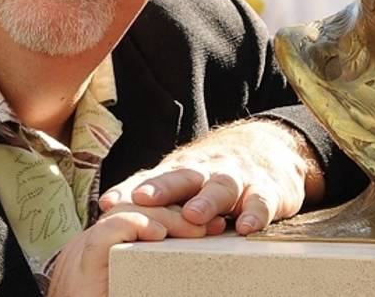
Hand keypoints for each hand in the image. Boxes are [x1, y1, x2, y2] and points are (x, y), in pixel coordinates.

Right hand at [46, 205, 224, 296]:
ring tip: (197, 228)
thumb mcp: (137, 289)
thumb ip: (158, 280)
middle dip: (177, 212)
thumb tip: (191, 278)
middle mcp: (92, 245)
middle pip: (136, 209)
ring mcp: (84, 251)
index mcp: (106, 253)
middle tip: (212, 224)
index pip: (140, 217)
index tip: (209, 228)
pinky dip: (136, 227)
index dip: (176, 217)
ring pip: (124, 213)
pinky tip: (160, 234)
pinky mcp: (82, 262)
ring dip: (166, 217)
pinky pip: (109, 232)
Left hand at [98, 121, 322, 234]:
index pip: (151, 179)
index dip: (129, 190)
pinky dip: (255, 213)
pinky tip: (247, 227)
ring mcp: (236, 179)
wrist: (268, 147)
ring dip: (207, 199)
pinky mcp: (266, 190)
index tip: (110, 203)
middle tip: (144, 199)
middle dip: (163, 188)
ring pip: (221, 186)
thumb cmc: (213, 171)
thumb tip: (107, 209)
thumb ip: (150, 190)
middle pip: (182, 177)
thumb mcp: (182, 178)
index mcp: (181, 171)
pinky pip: (261, 201)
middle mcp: (205, 171)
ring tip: (194, 215)